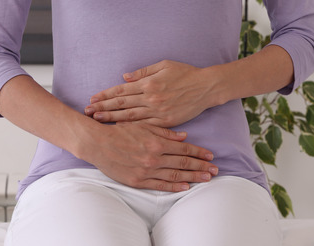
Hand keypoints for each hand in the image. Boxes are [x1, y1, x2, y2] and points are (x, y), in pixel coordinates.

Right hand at [84, 121, 217, 191]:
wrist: (98, 143)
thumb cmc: (121, 131)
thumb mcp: (144, 126)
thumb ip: (166, 132)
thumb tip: (184, 137)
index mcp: (157, 143)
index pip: (184, 149)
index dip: (199, 152)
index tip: (211, 155)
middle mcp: (154, 157)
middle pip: (183, 163)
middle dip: (201, 166)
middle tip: (215, 170)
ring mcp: (146, 170)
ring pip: (175, 176)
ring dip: (193, 177)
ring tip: (206, 178)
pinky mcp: (137, 181)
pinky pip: (159, 185)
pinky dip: (174, 187)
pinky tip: (186, 187)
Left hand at [86, 60, 219, 127]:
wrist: (207, 88)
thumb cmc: (186, 73)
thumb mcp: (165, 65)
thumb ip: (144, 72)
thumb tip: (125, 77)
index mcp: (149, 84)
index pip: (122, 90)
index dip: (106, 95)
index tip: (93, 98)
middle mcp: (151, 98)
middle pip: (122, 104)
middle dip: (103, 108)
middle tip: (88, 111)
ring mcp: (158, 111)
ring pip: (130, 117)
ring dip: (112, 118)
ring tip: (97, 120)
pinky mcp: (166, 121)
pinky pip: (145, 126)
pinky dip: (131, 128)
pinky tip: (119, 130)